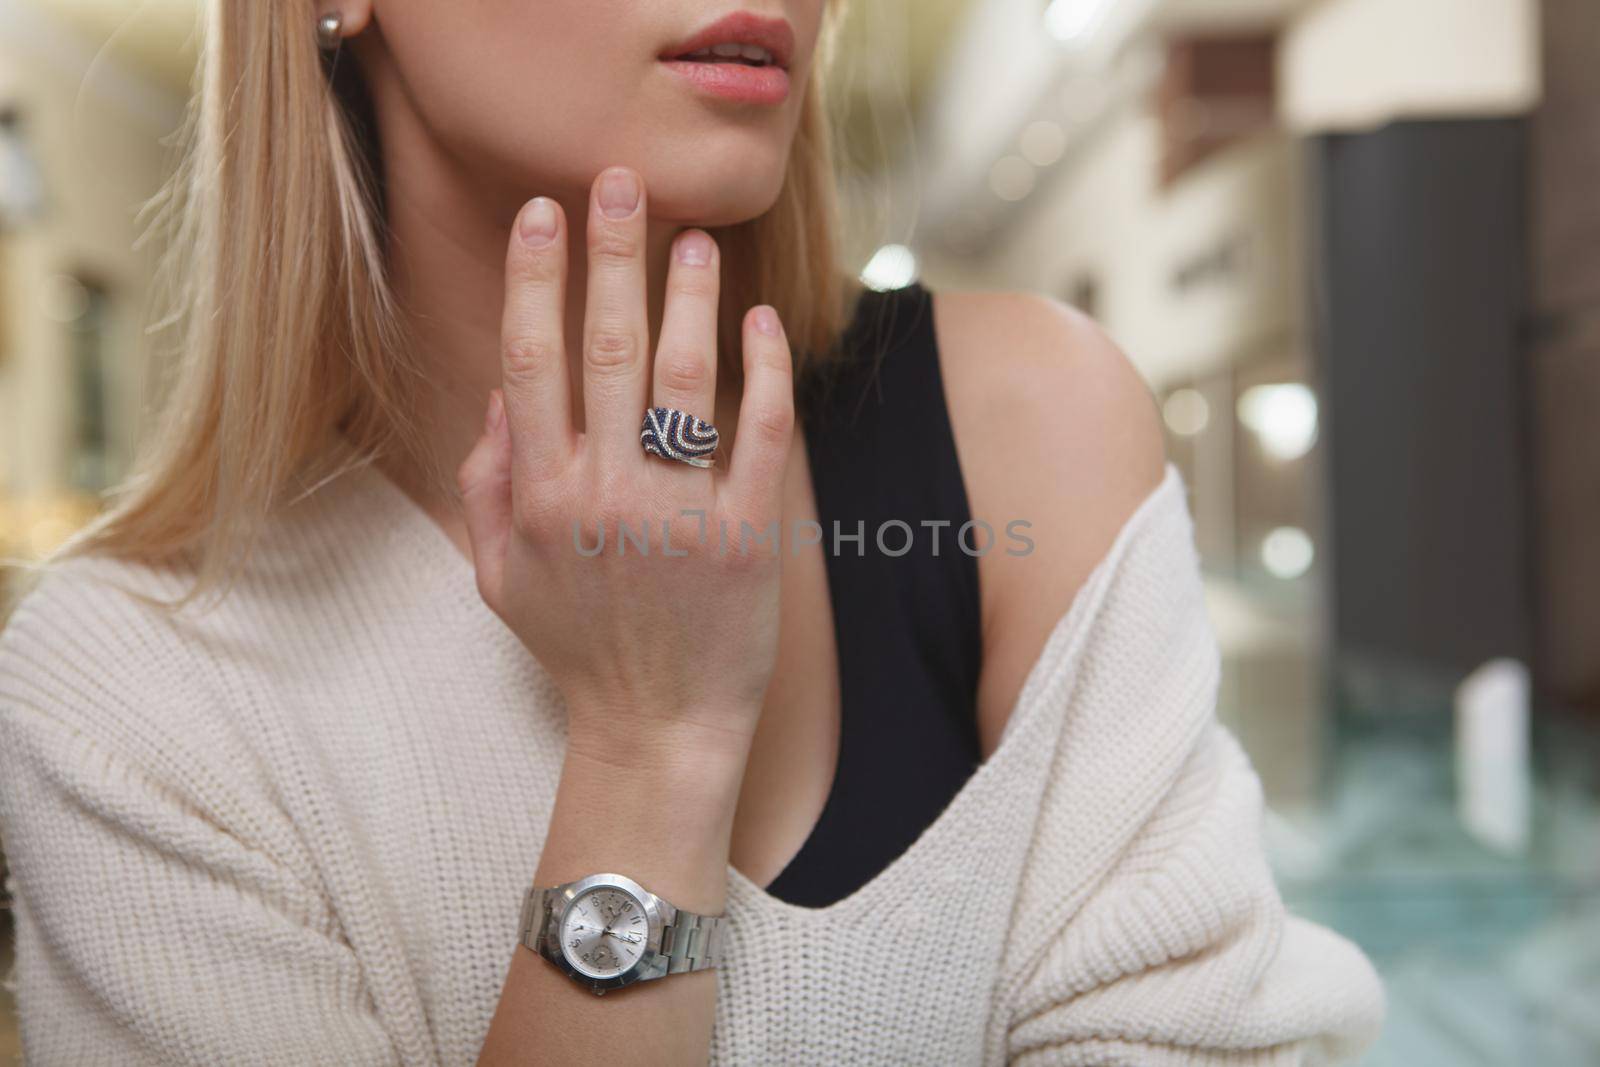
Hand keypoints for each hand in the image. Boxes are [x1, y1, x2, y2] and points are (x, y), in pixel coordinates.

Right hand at [457, 166, 794, 767]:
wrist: (659, 728)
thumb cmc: (579, 650)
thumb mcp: (501, 579)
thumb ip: (487, 486)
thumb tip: (497, 399)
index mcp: (540, 496)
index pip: (530, 361)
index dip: (536, 279)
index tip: (545, 216)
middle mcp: (604, 494)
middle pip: (604, 348)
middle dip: (611, 255)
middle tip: (621, 183)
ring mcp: (679, 514)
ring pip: (684, 377)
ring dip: (688, 296)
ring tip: (696, 238)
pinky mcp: (748, 535)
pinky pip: (759, 434)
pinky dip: (763, 373)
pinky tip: (760, 322)